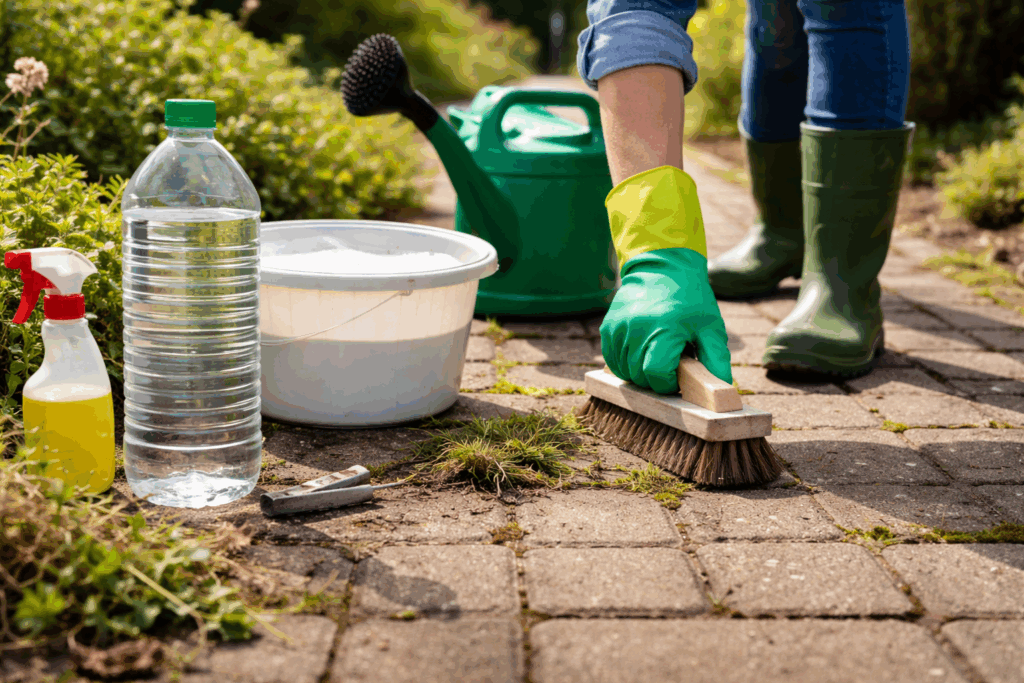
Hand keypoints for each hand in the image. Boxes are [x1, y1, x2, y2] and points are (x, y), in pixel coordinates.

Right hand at [601, 247, 731, 393]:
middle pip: (640, 376)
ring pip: (624, 372)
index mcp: (665, 329)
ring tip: (656, 354)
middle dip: (656, 379)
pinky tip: (641, 353)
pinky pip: (612, 361)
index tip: (678, 375)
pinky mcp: (608, 327)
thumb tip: (722, 388)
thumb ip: (717, 359)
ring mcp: (619, 328)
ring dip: (640, 373)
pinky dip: (625, 364)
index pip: (657, 375)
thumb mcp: (711, 326)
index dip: (669, 384)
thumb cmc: (690, 299)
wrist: (662, 266)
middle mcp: (637, 329)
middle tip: (670, 363)